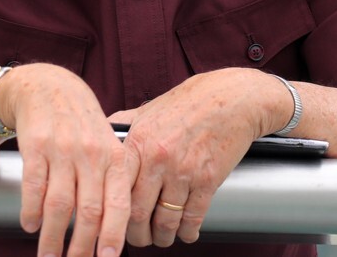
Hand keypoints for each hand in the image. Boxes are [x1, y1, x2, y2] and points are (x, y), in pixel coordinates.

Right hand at [0, 64, 129, 256]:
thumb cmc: (82, 125)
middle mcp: (91, 153)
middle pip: (88, 211)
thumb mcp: (106, 147)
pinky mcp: (35, 146)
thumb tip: (111, 233)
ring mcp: (63, 149)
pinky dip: (31, 211)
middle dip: (81, 247)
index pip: (118, 204)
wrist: (48, 88)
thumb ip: (111, 184)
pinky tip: (30, 226)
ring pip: (59, 204)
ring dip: (52, 237)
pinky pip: (34, 186)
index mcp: (115, 157)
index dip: (113, 236)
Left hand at [107, 69, 290, 247]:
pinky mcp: (208, 181)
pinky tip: (185, 233)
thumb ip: (124, 125)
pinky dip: (187, 233)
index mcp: (139, 142)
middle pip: (137, 212)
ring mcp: (184, 171)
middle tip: (138, 238)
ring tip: (161, 238)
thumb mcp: (149, 109)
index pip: (115, 188)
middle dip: (136, 234)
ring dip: (161, 237)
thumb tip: (103, 134)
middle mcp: (158, 158)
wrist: (233, 98)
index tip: (113, 221)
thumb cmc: (191, 102)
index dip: (111, 212)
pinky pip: (192, 218)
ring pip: (164, 221)